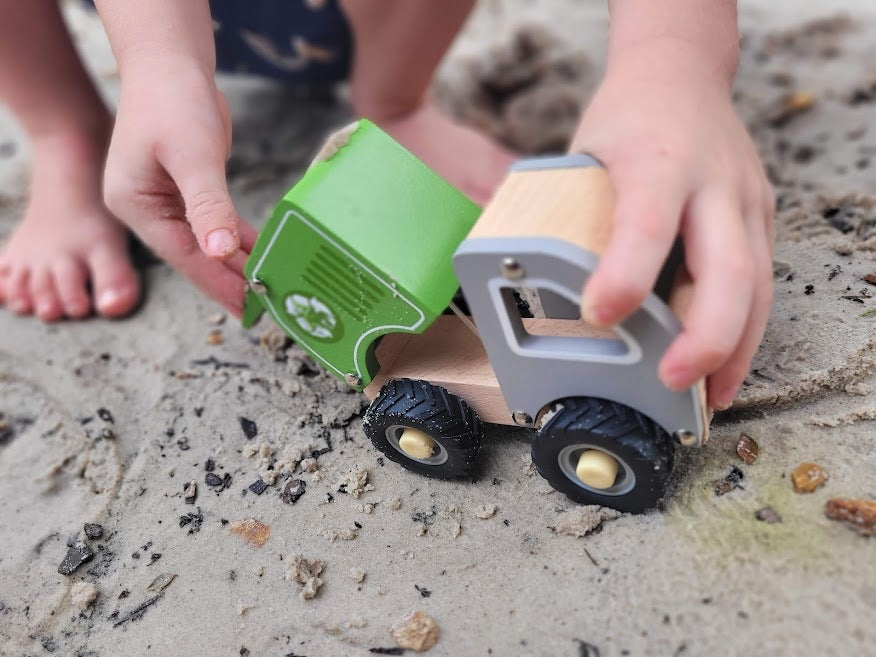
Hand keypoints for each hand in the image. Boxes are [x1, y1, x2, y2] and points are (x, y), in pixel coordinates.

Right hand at [103, 59, 255, 315]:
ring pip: (207, 243)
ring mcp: (166, 202)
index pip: (184, 256)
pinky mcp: (187, 192)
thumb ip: (208, 205)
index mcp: (136, 206)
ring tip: (267, 291)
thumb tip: (221, 252)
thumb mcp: (193, 156)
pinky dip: (237, 239)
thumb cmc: (174, 101)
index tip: (247, 308)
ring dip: (237, 264)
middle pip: (194, 256)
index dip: (218, 283)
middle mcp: (148, 209)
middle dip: (229, 281)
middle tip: (265, 309)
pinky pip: (215, 224)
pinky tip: (260, 255)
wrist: (172, 63)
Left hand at [571, 41, 774, 409]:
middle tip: (673, 380)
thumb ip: (570, 216)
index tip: (598, 315)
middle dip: (704, 335)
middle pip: (728, 269)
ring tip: (707, 397)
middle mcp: (712, 181)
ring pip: (756, 286)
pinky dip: (745, 332)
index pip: (646, 224)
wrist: (679, 76)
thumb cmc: (626, 120)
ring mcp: (744, 200)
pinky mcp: (759, 217)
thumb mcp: (583, 155)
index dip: (625, 275)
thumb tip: (527, 287)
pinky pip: (762, 283)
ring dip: (734, 350)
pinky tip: (724, 365)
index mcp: (657, 160)